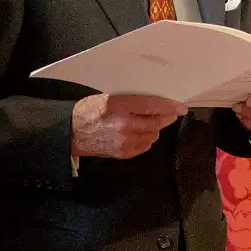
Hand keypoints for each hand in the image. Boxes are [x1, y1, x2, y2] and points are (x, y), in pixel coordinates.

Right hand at [71, 94, 186, 159]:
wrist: (70, 132)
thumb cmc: (89, 110)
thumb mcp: (109, 97)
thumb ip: (132, 100)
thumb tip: (158, 102)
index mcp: (119, 105)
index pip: (152, 105)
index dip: (169, 106)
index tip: (180, 107)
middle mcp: (124, 124)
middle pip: (157, 122)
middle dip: (165, 117)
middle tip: (168, 114)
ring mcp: (124, 141)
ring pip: (153, 135)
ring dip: (154, 128)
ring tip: (144, 122)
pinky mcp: (123, 153)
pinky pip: (145, 146)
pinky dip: (145, 139)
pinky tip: (137, 133)